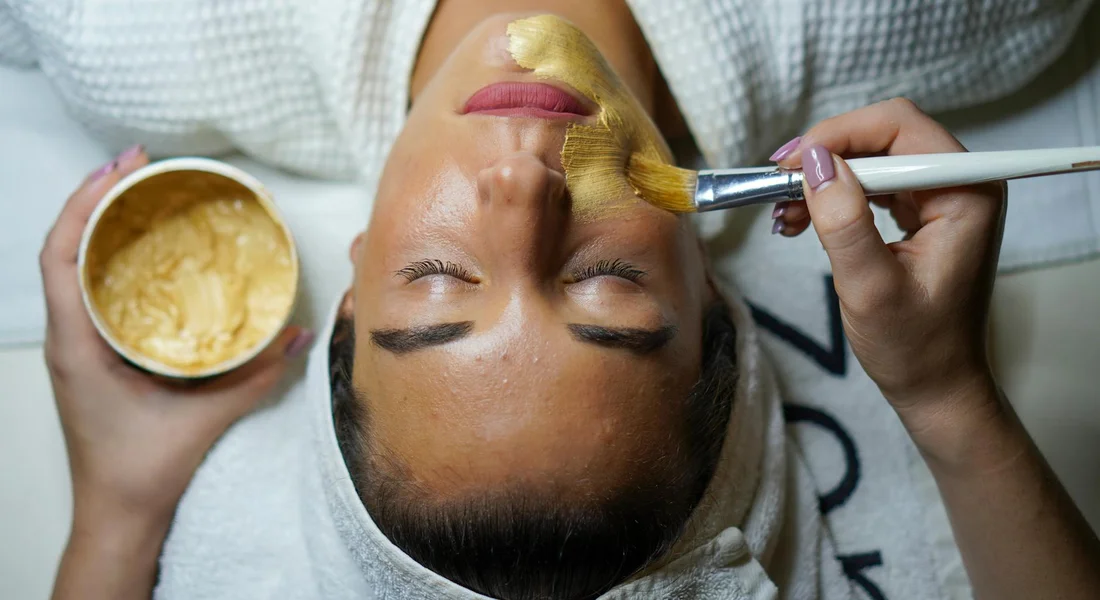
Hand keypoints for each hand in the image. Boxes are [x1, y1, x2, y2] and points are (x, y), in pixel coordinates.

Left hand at [41, 146, 313, 537]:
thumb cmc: (141, 469)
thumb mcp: (205, 417)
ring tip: (139, 192)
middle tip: (139, 164)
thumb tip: (298, 334)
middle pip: (63, 248)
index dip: (84, 203)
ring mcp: (75, 345)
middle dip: (94, 198)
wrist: (117, 513)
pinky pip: (89, 290)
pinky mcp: (89, 354)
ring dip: (98, 224)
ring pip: (71, 267)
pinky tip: (141, 249)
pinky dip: (108, 257)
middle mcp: (67, 337)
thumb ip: (256, 375)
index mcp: (77, 343)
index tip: (122, 168)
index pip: (60, 255)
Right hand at [769, 99, 1004, 431]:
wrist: (935, 386)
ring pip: (872, 157)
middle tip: (776, 184)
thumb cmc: (914, 347)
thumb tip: (812, 160)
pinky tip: (800, 218)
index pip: (899, 127)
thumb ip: (844, 221)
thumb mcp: (870, 287)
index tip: (788, 164)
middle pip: (883, 135)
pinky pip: (871, 183)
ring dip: (823, 177)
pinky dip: (833, 195)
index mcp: (966, 193)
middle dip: (825, 155)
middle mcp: (961, 183)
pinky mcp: (922, 212)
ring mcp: (941, 196)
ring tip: (783, 212)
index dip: (839, 135)